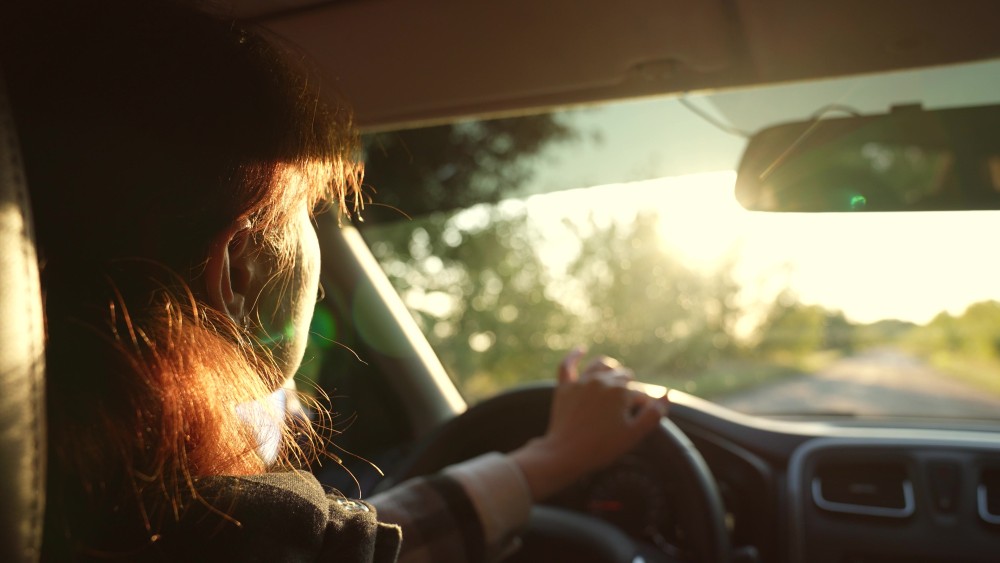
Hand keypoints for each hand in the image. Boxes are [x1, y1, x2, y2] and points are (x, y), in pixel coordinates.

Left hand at [510, 347, 668, 500]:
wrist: (566, 454)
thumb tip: (667, 394)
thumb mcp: (633, 434)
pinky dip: (574, 355)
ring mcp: (582, 382)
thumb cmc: (602, 447)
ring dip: (611, 369)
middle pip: (623, 377)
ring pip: (601, 364)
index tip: (639, 419)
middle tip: (626, 408)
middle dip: (629, 388)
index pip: (640, 394)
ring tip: (615, 377)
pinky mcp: (565, 387)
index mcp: (621, 391)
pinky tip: (581, 350)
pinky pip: (567, 365)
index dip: (643, 406)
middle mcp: (602, 380)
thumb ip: (653, 414)